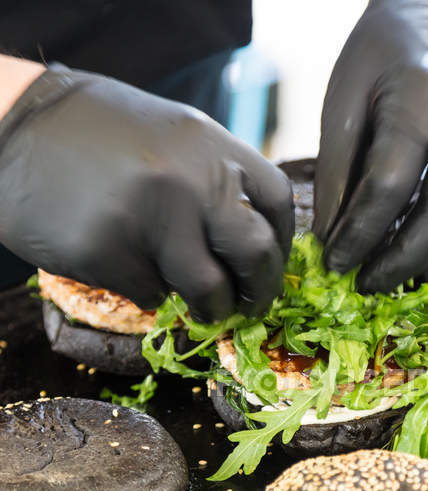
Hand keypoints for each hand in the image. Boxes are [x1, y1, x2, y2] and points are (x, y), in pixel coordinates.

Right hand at [0, 65, 293, 319]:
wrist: (12, 128)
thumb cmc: (102, 137)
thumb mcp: (174, 138)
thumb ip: (217, 180)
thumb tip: (256, 242)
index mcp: (211, 146)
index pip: (278, 201)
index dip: (283, 243)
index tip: (272, 266)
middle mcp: (189, 180)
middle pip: (256, 253)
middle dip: (260, 292)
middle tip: (251, 307)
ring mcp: (149, 217)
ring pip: (208, 289)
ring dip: (210, 308)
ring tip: (202, 306)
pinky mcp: (108, 253)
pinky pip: (151, 295)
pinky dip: (151, 294)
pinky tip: (133, 271)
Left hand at [314, 0, 427, 292]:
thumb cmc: (385, 50)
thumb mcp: (345, 99)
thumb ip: (337, 171)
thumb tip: (331, 236)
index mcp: (423, 97)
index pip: (388, 188)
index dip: (359, 235)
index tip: (336, 264)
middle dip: (404, 257)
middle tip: (370, 284)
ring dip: (423, 242)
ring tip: (385, 262)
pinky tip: (414, 228)